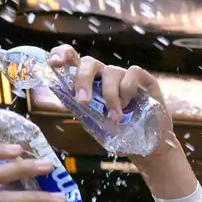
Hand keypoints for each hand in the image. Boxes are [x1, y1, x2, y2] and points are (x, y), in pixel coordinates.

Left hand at [48, 45, 170, 144]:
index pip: (73, 59)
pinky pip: (131, 74)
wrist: (148, 146)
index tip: (54, 64)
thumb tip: (66, 100)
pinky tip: (131, 107)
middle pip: (89, 62)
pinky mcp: (144, 79)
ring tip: (115, 117)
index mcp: (90, 82)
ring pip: (110, 72)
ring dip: (110, 96)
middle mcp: (105, 75)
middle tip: (83, 101)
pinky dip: (128, 91)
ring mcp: (124, 75)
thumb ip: (82, 109)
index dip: (61, 55)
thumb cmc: (119, 133)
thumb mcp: (95, 123)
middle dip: (82, 79)